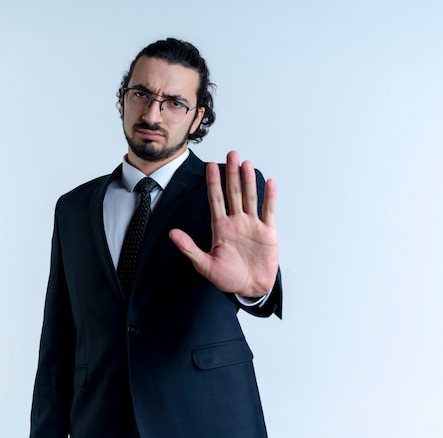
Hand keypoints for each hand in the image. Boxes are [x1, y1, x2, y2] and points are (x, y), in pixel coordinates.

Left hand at [169, 151, 277, 297]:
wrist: (251, 288)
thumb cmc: (228, 278)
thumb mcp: (205, 266)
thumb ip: (190, 249)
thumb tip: (172, 234)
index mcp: (220, 227)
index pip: (215, 199)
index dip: (213, 183)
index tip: (210, 166)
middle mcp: (236, 221)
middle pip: (233, 192)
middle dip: (231, 173)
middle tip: (231, 154)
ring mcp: (252, 225)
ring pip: (250, 197)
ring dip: (248, 180)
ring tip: (246, 163)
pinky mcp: (268, 231)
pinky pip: (269, 210)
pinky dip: (270, 197)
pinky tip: (269, 182)